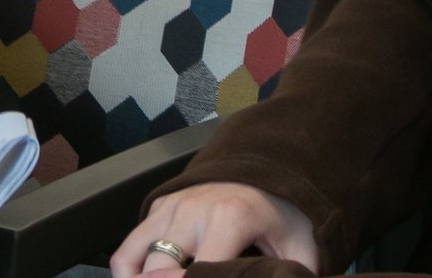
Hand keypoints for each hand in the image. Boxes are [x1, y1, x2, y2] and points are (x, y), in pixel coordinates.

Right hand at [114, 183, 320, 275]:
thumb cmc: (284, 211)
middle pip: (158, 271)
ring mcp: (172, 206)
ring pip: (130, 259)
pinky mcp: (161, 206)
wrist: (270, 165)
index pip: (195, 275)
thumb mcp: (301, 248)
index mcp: (229, 220)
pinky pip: (129, 246)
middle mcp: (192, 211)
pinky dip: (130, 271)